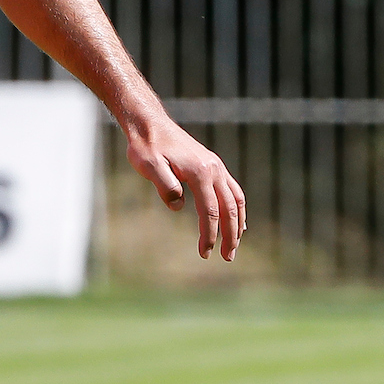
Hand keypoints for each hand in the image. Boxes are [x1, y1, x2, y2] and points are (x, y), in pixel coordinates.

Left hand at [125, 116, 247, 259]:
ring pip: (235, 199)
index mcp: (200, 172)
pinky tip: (237, 221)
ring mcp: (216, 167)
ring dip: (237, 224)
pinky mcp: (213, 166)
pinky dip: (237, 208)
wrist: (150, 125)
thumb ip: (165, 186)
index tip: (205, 253)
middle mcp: (214, 169)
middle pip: (229, 208)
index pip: (210, 211)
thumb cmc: (146, 147)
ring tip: (235, 245)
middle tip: (227, 258)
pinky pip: (232, 190)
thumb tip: (178, 207)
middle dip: (230, 235)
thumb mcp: (149, 166)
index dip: (209, 234)